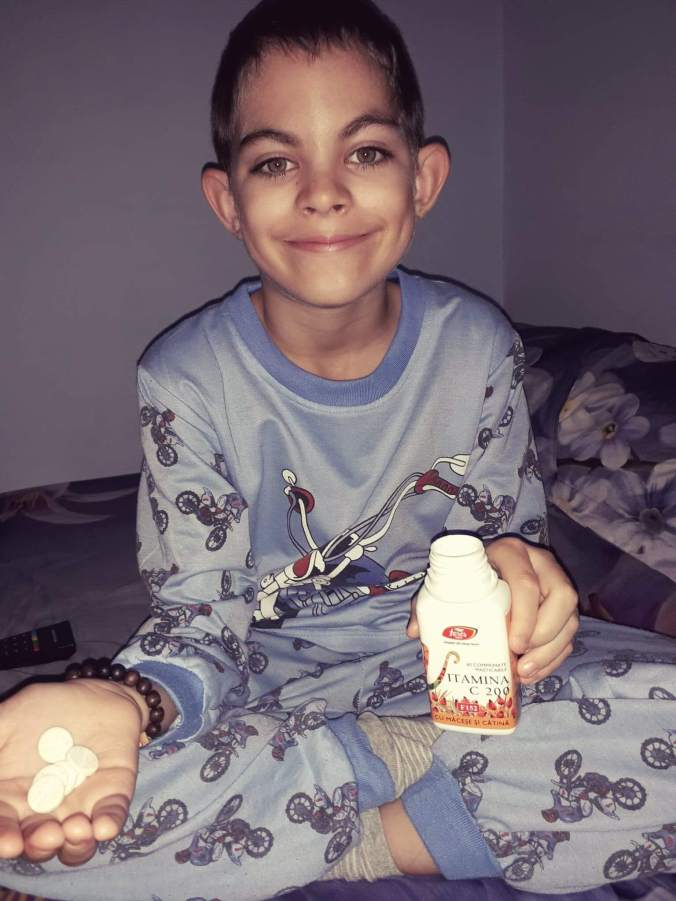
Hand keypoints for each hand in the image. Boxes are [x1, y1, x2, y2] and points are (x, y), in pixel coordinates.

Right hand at [0, 679, 141, 866]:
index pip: (4, 826)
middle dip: (40, 845)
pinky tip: (104, 826)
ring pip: (74, 844)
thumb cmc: (46, 709)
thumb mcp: (10, 719)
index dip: (3, 837)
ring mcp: (78, 809)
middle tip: (48, 835)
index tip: (8, 842)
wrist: (97, 696)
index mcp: (12, 799)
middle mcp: (43, 813)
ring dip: (75, 845)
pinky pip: (110, 818)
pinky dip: (108, 825)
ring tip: (77, 829)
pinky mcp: (110, 798)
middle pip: (37, 844)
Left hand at [407, 537, 578, 683]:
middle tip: (519, 659)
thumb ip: (428, 603)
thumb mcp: (446, 583)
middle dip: (544, 636)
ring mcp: (556, 584)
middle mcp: (541, 564)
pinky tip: (533, 673)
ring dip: (550, 652)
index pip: (526, 582)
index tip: (512, 644)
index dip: (525, 615)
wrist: (483, 569)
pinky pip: (569, 634)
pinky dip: (553, 658)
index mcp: (510, 552)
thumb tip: (414, 631)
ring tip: (524, 673)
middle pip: (562, 598)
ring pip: (570, 618)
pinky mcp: (562, 607)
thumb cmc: (463, 576)